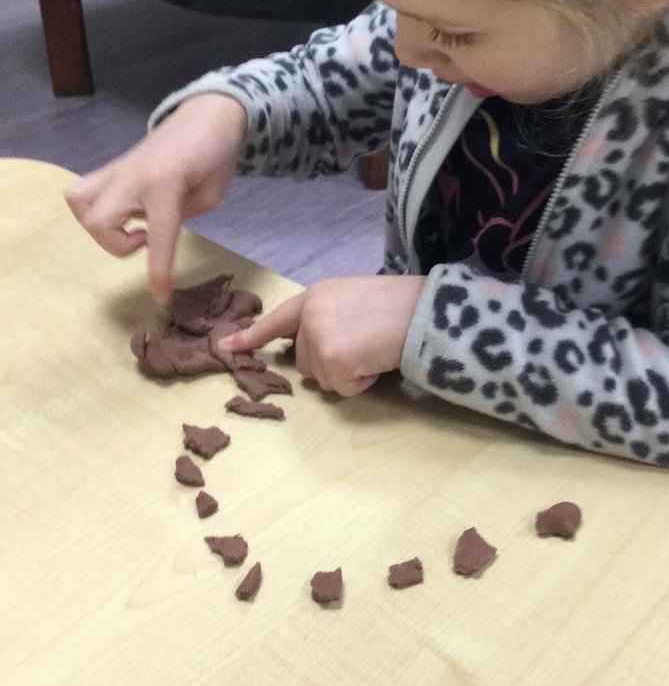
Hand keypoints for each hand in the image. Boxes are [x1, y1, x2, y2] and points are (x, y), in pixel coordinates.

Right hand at [64, 94, 247, 303]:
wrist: (206, 115)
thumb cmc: (215, 154)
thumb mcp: (211, 194)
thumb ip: (182, 216)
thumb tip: (156, 228)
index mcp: (165, 184)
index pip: (159, 237)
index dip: (158, 273)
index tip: (160, 298)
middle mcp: (132, 176)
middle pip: (98, 221)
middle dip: (117, 244)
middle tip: (147, 238)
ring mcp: (118, 169)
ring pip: (79, 202)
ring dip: (101, 226)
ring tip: (129, 224)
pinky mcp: (112, 167)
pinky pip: (83, 189)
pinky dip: (94, 207)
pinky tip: (124, 210)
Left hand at [217, 275, 427, 397]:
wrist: (424, 311)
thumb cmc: (400, 307)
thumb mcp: (355, 301)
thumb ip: (329, 318)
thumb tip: (318, 350)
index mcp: (317, 296)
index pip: (278, 319)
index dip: (252, 336)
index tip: (227, 348)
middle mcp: (310, 314)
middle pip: (304, 361)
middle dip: (333, 363)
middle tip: (365, 345)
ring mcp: (318, 337)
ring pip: (322, 379)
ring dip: (349, 373)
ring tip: (374, 349)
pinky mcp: (332, 360)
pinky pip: (341, 389)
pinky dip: (361, 383)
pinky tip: (377, 360)